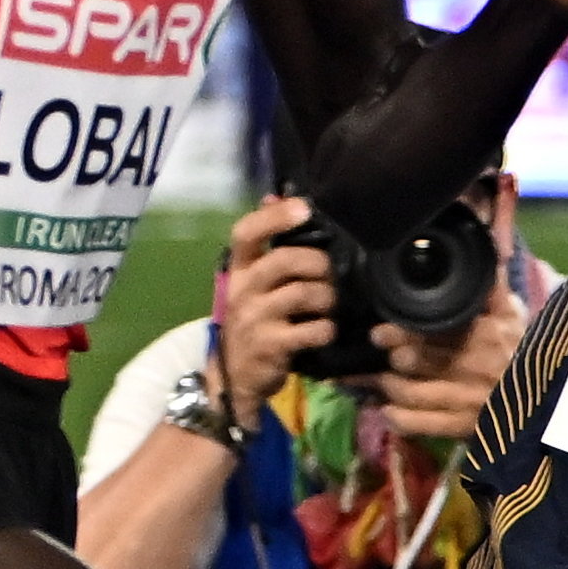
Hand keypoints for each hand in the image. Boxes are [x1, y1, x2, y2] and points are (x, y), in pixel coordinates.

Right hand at [207, 196, 334, 411]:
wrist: (237, 373)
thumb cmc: (256, 318)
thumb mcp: (254, 281)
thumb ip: (267, 244)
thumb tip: (274, 195)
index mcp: (239, 269)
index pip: (246, 233)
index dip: (275, 217)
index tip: (304, 207)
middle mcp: (243, 289)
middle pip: (284, 260)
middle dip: (318, 263)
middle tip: (330, 275)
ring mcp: (254, 318)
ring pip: (303, 294)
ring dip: (327, 298)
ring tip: (329, 306)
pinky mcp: (270, 346)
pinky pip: (312, 330)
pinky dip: (326, 329)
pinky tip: (325, 331)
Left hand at [372, 245, 527, 453]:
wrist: (550, 400)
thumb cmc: (524, 352)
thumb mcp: (513, 314)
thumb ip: (493, 287)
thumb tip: (483, 248)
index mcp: (482, 335)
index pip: (428, 330)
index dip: (398, 332)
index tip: (380, 332)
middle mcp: (470, 367)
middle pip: (412, 360)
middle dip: (390, 355)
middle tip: (380, 351)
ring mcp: (465, 401)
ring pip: (408, 392)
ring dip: (388, 385)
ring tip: (381, 379)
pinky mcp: (462, 428)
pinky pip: (418, 425)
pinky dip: (397, 419)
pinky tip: (388, 411)